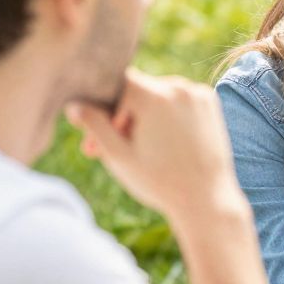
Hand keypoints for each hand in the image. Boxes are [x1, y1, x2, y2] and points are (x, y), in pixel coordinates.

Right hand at [68, 69, 241, 225]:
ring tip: (134, 148)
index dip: (99, 105)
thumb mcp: (117, 155)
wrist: (206, 199)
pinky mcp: (210, 102)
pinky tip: (159, 142)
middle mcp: (179, 87)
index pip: (115, 84)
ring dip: (141, 116)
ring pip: (156, 95)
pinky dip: (165, 115)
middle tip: (100, 150)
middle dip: (118, 117)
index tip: (89, 132)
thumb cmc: (158, 181)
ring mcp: (197, 93)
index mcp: (155, 96)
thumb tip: (74, 104)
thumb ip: (94, 125)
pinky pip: (177, 100)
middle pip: (135, 91)